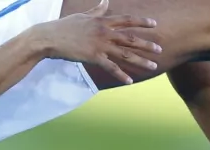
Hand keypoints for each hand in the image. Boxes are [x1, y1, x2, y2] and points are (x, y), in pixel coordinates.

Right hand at [32, 0, 160, 84]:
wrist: (49, 37)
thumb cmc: (65, 26)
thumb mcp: (82, 15)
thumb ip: (97, 10)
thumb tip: (105, 1)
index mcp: (102, 21)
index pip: (126, 20)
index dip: (141, 22)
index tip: (154, 24)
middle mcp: (104, 32)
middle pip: (130, 38)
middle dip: (146, 44)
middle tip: (159, 49)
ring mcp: (99, 45)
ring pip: (124, 54)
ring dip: (140, 60)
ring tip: (152, 66)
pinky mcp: (93, 57)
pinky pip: (111, 67)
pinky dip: (121, 75)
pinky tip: (130, 81)